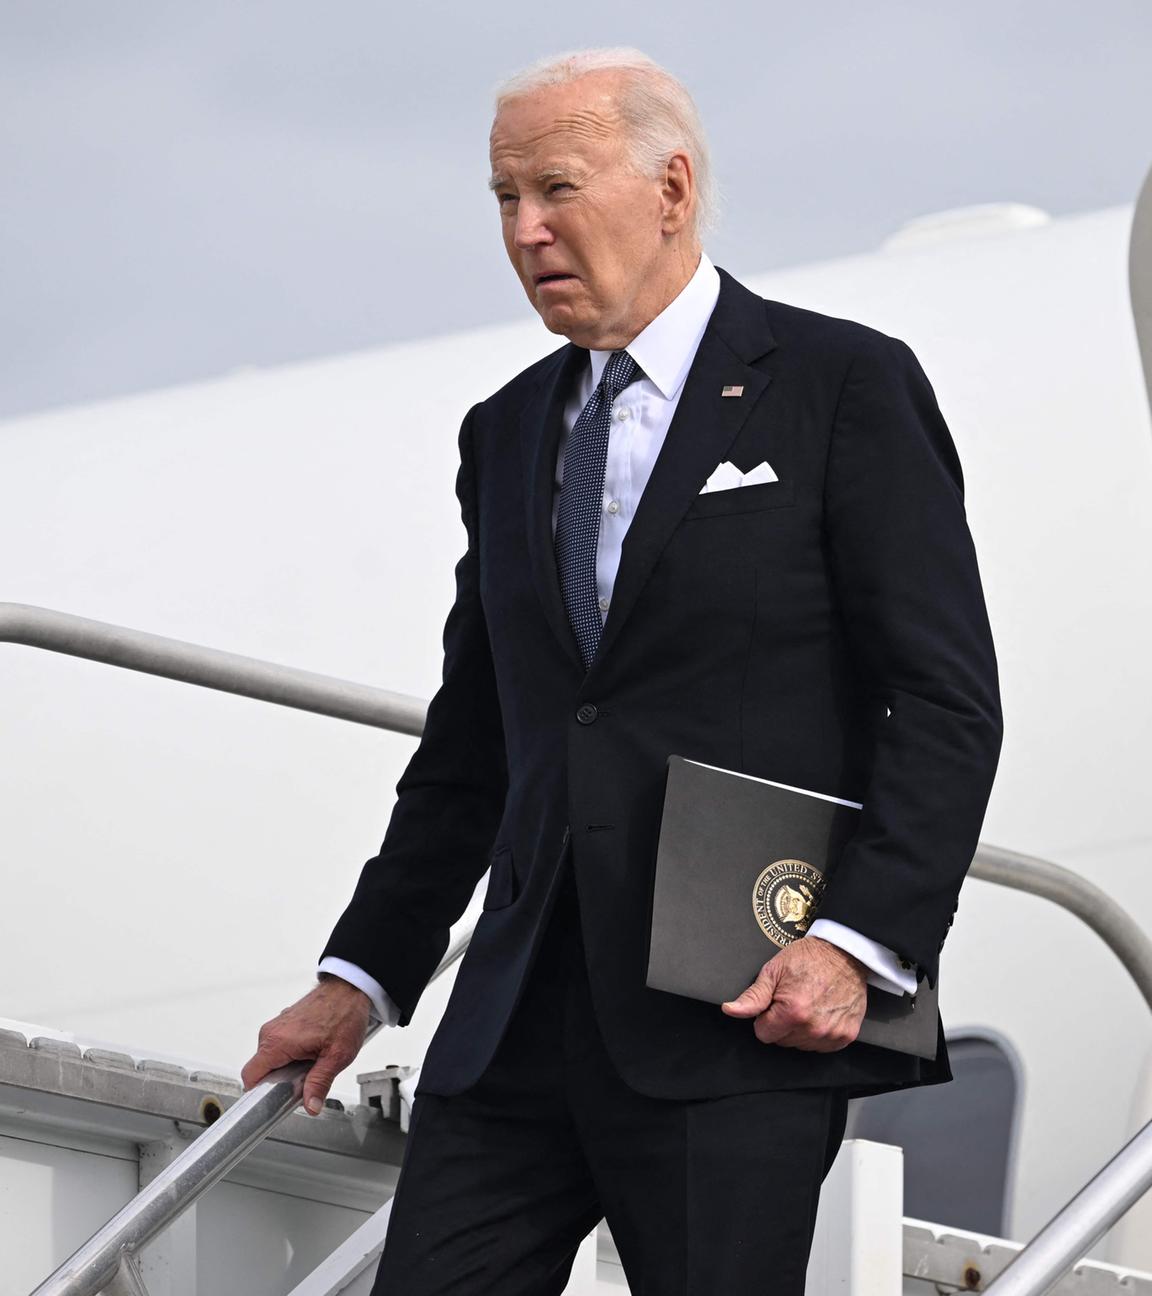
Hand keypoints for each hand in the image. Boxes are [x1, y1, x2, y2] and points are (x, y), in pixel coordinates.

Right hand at [240, 977, 371, 1114]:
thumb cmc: (344, 1014)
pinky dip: (292, 1054)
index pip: (250, 1076)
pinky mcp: (284, 1022)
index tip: (274, 1101)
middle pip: (262, 1069)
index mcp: (277, 1042)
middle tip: (305, 1080)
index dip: (258, 1094)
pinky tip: (313, 1051)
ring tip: (313, 1061)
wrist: (349, 988)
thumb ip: (319, 1083)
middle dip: (281, 1080)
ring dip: (288, 1066)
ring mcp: (277, 1025)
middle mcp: (271, 1032)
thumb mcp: (336, 1056)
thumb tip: (310, 1106)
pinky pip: (279, 1046)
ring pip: (272, 1058)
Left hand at [721, 936, 867, 1050]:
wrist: (844, 952)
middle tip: (793, 998)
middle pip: (782, 1041)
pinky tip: (822, 1011)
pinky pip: (822, 1046)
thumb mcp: (773, 971)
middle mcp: (813, 1028)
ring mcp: (832, 1034)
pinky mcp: (846, 1036)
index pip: (764, 1034)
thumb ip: (752, 997)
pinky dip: (819, 1032)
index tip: (775, 1003)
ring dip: (801, 1029)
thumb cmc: (809, 958)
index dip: (765, 1017)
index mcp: (792, 1012)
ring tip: (808, 1003)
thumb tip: (730, 1010)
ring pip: (801, 1045)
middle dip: (782, 1023)